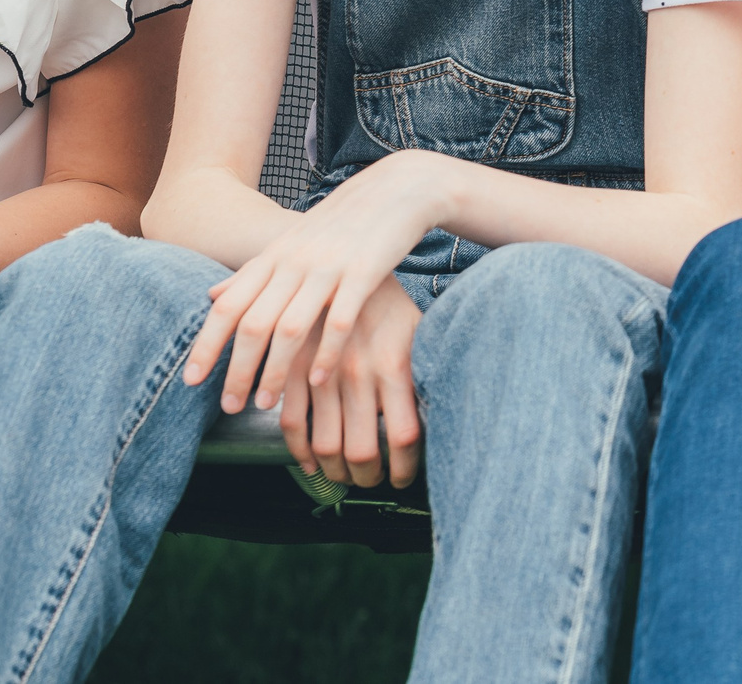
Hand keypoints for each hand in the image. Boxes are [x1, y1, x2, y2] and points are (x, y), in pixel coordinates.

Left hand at [182, 150, 447, 415]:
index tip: (190, 381)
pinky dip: (325, 353)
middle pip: (253, 323)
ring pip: (290, 328)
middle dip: (236, 370)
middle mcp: (294, 262)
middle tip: (228, 406)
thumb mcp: (291, 241)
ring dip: (275, 371)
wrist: (398, 188)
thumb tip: (211, 297)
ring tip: (266, 405)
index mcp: (274, 257)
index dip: (206, 344)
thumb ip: (252, 272)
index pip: (227, 307)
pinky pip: (339, 321)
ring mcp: (329, 267)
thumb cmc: (342, 222)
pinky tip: (319, 381)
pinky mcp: (365, 273)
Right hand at [276, 275, 422, 488]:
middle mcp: (360, 373)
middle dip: (366, 476)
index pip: (404, 436)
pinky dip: (299, 451)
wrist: (343, 258)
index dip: (403, 467)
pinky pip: (292, 424)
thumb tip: (449, 411)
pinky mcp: (294, 369)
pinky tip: (310, 461)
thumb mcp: (418, 331)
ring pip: (325, 444)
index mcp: (396, 364)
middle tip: (369, 482)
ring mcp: (323, 373)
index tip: (401, 479)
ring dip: (333, 472)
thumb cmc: (388, 303)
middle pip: (362, 450)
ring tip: (342, 476)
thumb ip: (426, 370)